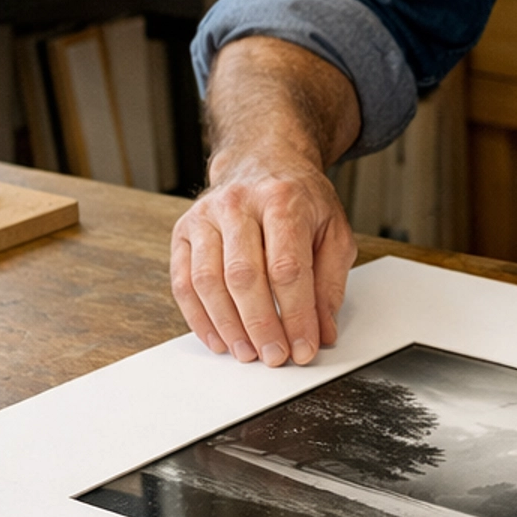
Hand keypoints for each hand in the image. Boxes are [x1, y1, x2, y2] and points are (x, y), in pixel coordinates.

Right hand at [171, 158, 355, 365]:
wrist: (263, 159)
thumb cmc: (300, 199)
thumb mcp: (333, 230)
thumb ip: (330, 281)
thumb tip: (322, 330)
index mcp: (283, 200)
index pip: (287, 268)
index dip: (296, 315)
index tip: (304, 347)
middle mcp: (239, 203)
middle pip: (244, 275)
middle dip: (261, 325)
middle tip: (274, 356)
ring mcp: (206, 215)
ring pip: (208, 280)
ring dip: (228, 326)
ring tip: (247, 353)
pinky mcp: (183, 230)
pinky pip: (183, 281)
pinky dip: (198, 317)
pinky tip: (218, 338)